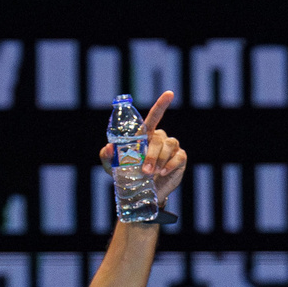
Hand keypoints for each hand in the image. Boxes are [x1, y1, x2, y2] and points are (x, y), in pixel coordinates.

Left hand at [96, 91, 187, 208]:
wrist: (141, 192)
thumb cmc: (126, 174)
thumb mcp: (111, 165)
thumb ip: (107, 154)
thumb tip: (110, 148)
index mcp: (145, 134)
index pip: (154, 116)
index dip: (162, 104)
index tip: (169, 94)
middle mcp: (159, 138)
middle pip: (157, 139)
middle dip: (151, 155)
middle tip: (145, 170)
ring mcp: (171, 148)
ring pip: (168, 147)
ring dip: (160, 160)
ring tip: (153, 173)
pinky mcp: (180, 159)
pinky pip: (179, 157)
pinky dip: (171, 165)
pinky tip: (163, 172)